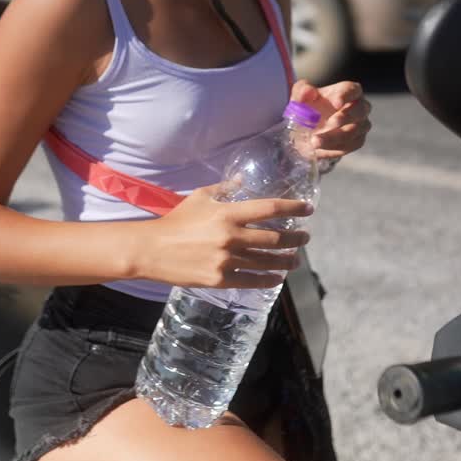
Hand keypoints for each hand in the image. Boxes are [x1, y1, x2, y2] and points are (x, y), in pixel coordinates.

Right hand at [137, 183, 312, 290]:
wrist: (153, 249)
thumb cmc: (177, 220)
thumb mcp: (201, 197)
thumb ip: (225, 189)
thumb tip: (243, 181)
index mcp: (227, 213)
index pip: (269, 209)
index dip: (292, 209)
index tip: (308, 209)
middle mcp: (231, 237)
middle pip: (273, 238)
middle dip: (294, 238)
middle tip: (305, 237)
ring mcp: (226, 260)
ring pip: (265, 261)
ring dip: (285, 260)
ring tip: (296, 259)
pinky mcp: (219, 279)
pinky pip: (251, 280)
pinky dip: (267, 279)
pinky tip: (277, 278)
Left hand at [290, 79, 370, 167]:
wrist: (307, 130)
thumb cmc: (310, 107)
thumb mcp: (300, 97)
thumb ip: (302, 91)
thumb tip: (308, 91)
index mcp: (348, 90)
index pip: (352, 89)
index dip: (346, 96)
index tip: (336, 103)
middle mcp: (360, 106)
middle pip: (360, 110)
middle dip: (346, 117)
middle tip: (330, 122)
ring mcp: (361, 125)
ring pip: (354, 131)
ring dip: (334, 137)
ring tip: (314, 141)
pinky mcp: (357, 141)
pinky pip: (350, 145)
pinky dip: (334, 147)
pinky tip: (319, 147)